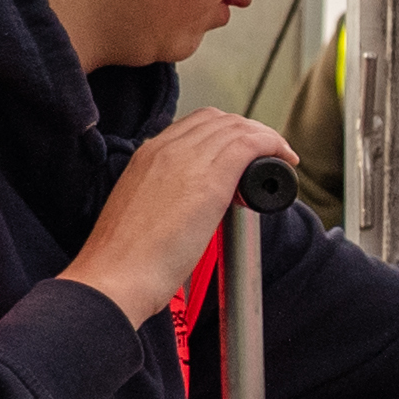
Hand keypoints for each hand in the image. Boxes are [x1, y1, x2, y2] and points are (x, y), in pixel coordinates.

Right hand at [63, 110, 296, 324]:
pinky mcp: (210, 180)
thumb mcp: (140, 212)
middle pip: (218, 121)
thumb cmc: (124, 260)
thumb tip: (188, 209)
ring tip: (281, 158)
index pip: (195, 125)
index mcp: (146, 156)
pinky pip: (250, 144)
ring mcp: (186, 161)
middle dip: (248, 131)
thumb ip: (163, 198)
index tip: (243, 151)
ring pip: (237, 129)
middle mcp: (165, 149)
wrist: (113, 277)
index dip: (225, 132)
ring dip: (266, 138)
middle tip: (268, 153)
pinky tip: (285, 159)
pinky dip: (273, 145)